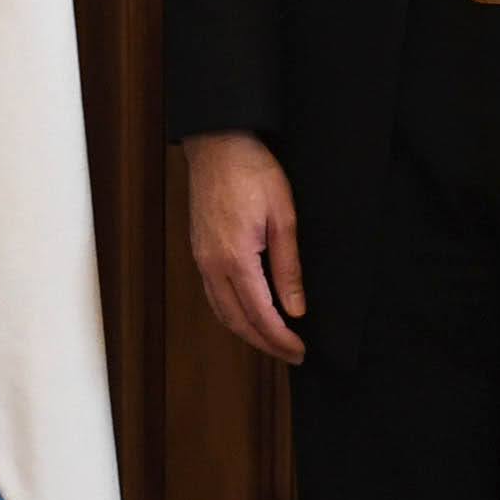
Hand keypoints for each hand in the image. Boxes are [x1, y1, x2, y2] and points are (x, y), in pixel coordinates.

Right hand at [185, 131, 305, 364]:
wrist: (218, 144)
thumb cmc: (254, 172)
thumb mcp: (284, 215)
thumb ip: (288, 266)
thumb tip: (296, 309)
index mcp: (235, 258)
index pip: (260, 314)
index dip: (280, 338)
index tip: (300, 351)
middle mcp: (212, 265)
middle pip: (237, 321)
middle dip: (265, 343)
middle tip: (292, 355)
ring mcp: (201, 259)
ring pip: (221, 312)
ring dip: (247, 333)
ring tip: (273, 342)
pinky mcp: (199, 251)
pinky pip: (213, 296)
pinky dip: (231, 314)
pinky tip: (247, 315)